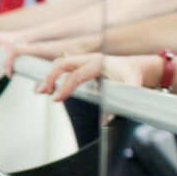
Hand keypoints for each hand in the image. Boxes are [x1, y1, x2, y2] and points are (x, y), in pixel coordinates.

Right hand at [37, 52, 152, 101]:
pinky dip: (54, 76)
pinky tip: (48, 87)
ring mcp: (84, 61)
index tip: (56, 99)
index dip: (65, 87)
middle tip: (42, 92)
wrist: (136, 67)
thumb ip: (123, 97)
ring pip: (61, 64)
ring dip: (49, 76)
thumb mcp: (132, 86)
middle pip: (63, 63)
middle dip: (50, 77)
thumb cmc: (133, 76)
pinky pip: (64, 69)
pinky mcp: (82, 66)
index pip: (76, 75)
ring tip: (40, 91)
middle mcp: (89, 59)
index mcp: (99, 63)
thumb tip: (111, 116)